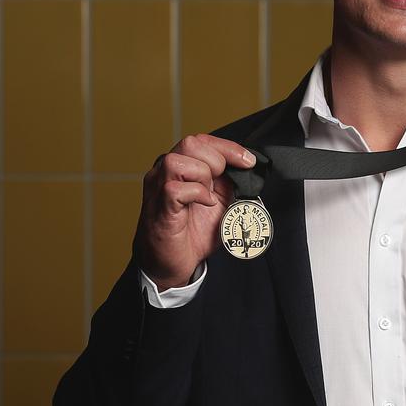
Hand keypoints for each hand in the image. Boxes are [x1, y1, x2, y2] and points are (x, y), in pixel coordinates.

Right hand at [136, 134, 255, 291]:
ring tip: (207, 196)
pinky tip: (204, 204)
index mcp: (179, 168)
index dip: (228, 147)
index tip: (247, 161)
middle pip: (189, 143)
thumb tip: (246, 169)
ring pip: (177, 161)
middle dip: (216, 160)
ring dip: (202, 176)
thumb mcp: (218, 203)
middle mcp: (164, 173)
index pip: (201, 141)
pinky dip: (197, 194)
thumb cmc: (190, 234)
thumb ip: (227, 183)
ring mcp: (157, 188)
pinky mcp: (159, 207)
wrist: (170, 264)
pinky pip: (174, 188)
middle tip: (219, 184)